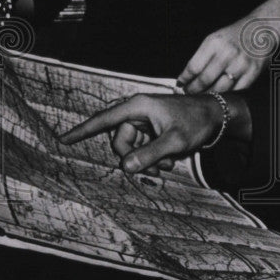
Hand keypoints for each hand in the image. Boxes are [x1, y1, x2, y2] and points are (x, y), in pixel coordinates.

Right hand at [59, 93, 223, 174]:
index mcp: (137, 107)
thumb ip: (149, 155)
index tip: (62, 139)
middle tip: (156, 172)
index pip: (103, 120)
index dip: (82, 131)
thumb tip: (125, 167)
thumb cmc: (196, 122)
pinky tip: (170, 160)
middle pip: (119, 142)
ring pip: (131, 148)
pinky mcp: (151, 129)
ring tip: (169, 164)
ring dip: (146, 161)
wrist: (216, 116)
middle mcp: (136, 112)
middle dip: (133, 159)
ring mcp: (144, 121)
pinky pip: (141, 148)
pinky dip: (152, 158)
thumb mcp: (174, 142)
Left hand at [177, 20, 266, 93]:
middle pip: (205, 80)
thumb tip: (188, 77)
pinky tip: (220, 96)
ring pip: (220, 88)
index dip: (185, 79)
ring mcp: (241, 64)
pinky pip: (236, 90)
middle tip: (188, 94)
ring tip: (202, 97)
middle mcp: (227, 53)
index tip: (180, 85)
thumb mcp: (215, 39)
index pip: (194, 67)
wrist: (262, 28)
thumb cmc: (235, 35)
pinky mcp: (253, 73)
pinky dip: (227, 95)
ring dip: (209, 95)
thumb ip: (202, 57)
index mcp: (214, 43)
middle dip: (194, 90)